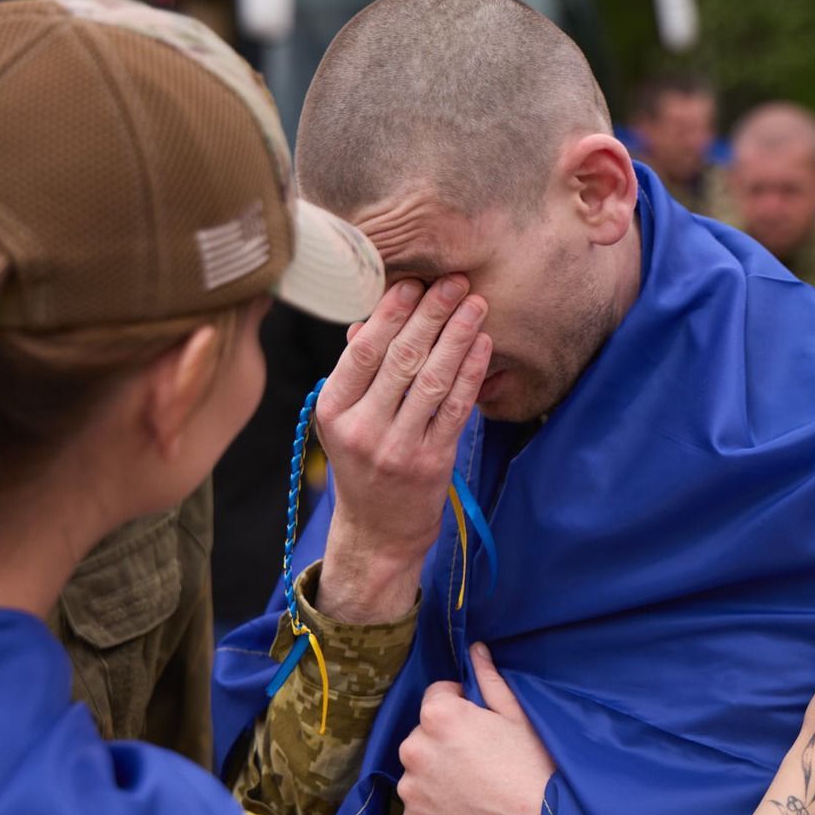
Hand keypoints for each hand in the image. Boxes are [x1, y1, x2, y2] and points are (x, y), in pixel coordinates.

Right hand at [313, 276, 490, 623]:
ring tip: (475, 304)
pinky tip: (482, 345)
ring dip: (457, 336)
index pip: (363, 351)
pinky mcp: (431, 462)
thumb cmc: (362, 465)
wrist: (377, 533)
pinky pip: (456, 408)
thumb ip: (357, 372)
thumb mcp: (345, 421)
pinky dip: (471, 372)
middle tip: (454, 281)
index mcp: (332, 410)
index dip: (391, 312)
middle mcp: (361, 429)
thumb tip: (367, 319)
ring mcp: (397, 448)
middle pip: (400, 359)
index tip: (414, 281)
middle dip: (431, 314)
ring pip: (432, 380)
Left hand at [396, 643, 557, 814]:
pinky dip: (436, 806)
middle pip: (424, 734)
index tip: (482, 725)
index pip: (437, 695)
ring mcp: (412, 788)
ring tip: (475, 788)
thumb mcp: (518, 717)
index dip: (462, 706)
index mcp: (438, 716)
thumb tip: (475, 650)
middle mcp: (415, 748)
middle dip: (446, 740)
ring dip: (437, 773)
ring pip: (420, 769)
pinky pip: (420, 804)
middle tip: (482, 760)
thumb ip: (489, 680)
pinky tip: (466, 810)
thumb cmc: (536, 770)